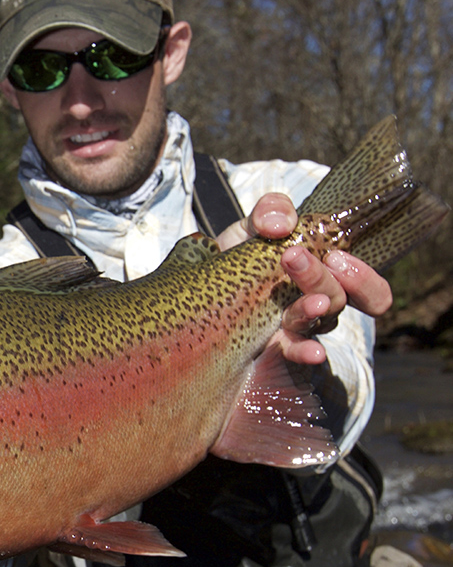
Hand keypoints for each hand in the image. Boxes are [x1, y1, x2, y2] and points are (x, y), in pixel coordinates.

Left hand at [218, 192, 391, 363]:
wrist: (201, 290)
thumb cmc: (239, 257)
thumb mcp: (252, 228)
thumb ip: (270, 212)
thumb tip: (281, 224)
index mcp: (321, 275)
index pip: (366, 288)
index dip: (361, 277)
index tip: (333, 256)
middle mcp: (315, 305)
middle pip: (340, 300)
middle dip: (324, 279)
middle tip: (294, 258)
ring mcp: (295, 329)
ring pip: (318, 323)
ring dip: (312, 308)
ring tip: (310, 302)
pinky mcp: (272, 349)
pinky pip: (295, 354)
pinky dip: (305, 352)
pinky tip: (312, 353)